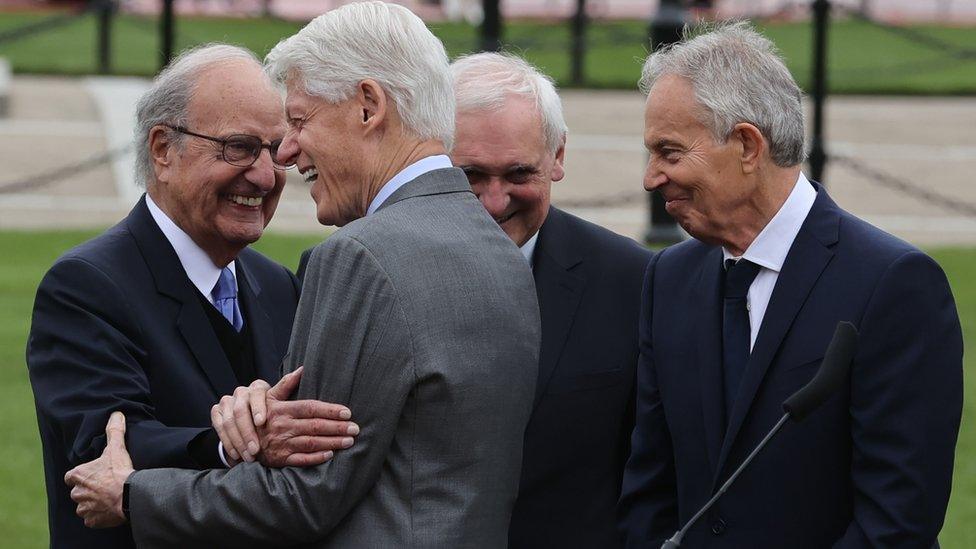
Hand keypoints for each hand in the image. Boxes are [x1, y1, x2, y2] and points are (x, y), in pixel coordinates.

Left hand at [64, 411, 133, 527]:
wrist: (129, 496)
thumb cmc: (120, 472)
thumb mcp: (116, 448)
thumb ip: (114, 431)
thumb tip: (116, 414)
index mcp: (78, 475)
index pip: (71, 476)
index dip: (81, 475)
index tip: (93, 475)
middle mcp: (77, 493)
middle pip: (77, 492)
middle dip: (87, 490)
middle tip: (104, 486)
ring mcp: (84, 508)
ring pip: (83, 506)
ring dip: (92, 504)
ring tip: (108, 499)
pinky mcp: (92, 520)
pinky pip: (91, 519)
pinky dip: (98, 516)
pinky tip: (109, 510)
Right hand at [211, 367, 358, 466]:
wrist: (240, 440)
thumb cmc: (260, 416)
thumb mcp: (268, 399)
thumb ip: (286, 385)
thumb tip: (302, 368)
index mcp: (282, 410)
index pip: (311, 408)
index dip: (330, 410)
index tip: (347, 412)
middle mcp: (283, 426)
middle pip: (315, 426)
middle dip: (337, 427)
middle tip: (356, 428)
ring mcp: (282, 444)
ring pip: (311, 442)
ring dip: (332, 442)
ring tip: (349, 441)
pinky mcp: (280, 459)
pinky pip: (301, 459)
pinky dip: (316, 458)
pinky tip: (330, 455)